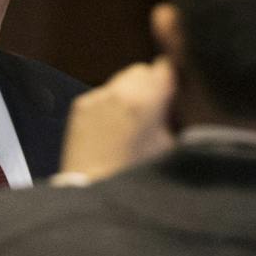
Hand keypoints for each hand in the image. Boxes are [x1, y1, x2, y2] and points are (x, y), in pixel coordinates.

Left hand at [59, 58, 176, 180]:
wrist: (94, 190)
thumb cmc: (135, 173)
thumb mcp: (167, 144)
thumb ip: (172, 114)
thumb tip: (174, 100)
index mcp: (146, 100)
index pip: (164, 66)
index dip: (170, 80)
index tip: (170, 93)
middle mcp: (120, 92)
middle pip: (141, 71)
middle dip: (147, 87)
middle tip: (149, 111)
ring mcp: (98, 98)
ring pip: (120, 81)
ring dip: (127, 94)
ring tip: (128, 123)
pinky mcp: (81, 106)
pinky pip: (101, 95)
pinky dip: (107, 106)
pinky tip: (109, 129)